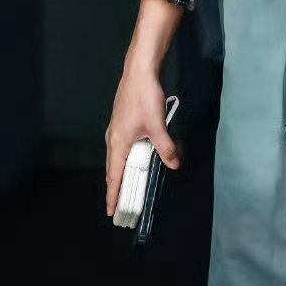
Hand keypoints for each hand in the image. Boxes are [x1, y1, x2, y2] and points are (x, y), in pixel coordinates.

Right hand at [105, 67, 180, 216]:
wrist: (139, 73)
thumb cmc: (145, 98)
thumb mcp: (158, 125)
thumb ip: (165, 147)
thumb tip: (174, 165)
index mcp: (118, 143)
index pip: (114, 176)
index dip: (113, 195)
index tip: (112, 212)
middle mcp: (113, 139)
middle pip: (113, 170)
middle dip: (116, 189)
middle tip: (121, 206)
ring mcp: (115, 131)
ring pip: (117, 159)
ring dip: (121, 175)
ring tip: (128, 188)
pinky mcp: (120, 124)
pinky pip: (120, 150)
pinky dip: (125, 161)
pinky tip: (135, 162)